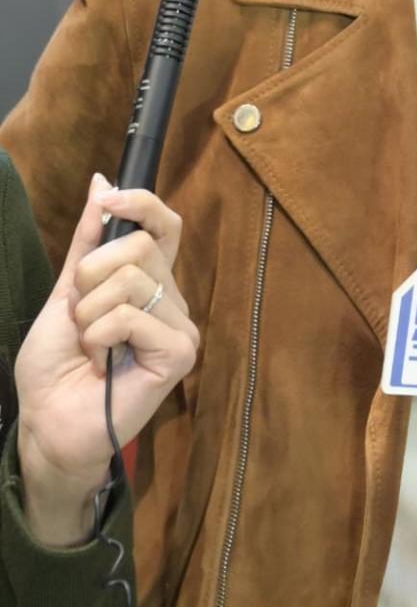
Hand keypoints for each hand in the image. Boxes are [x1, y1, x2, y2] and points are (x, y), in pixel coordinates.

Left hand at [15, 173, 199, 543]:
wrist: (47, 424)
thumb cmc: (55, 367)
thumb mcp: (65, 293)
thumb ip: (87, 242)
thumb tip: (103, 182)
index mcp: (148, 283)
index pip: (164, 225)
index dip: (141, 204)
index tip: (109, 201)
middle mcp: (170, 299)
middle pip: (139, 245)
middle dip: (90, 276)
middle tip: (82, 317)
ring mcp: (179, 327)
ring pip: (132, 278)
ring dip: (90, 312)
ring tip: (90, 345)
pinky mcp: (180, 353)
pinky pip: (132, 315)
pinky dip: (101, 335)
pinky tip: (102, 361)